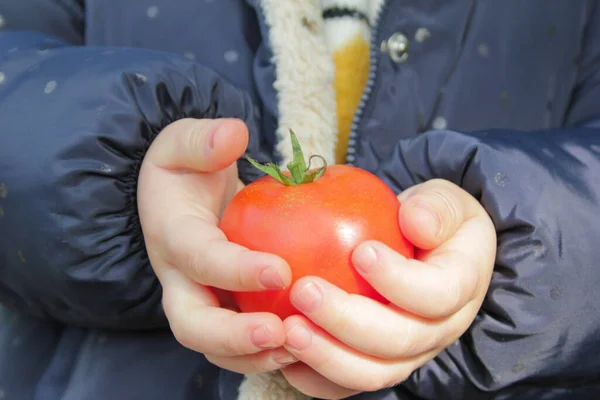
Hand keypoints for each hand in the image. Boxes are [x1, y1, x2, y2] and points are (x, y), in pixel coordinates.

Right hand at [137, 118, 296, 373]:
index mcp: (172, 237)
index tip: (280, 270)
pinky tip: (312, 343)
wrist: (177, 200)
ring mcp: (201, 300)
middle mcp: (180, 280)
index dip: (235, 269)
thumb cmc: (185, 171)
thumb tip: (234, 133)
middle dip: (234, 339)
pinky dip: (272, 352)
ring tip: (301, 350)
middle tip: (279, 335)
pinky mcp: (223, 310)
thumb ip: (203, 139)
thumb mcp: (183, 143)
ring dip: (256, 356)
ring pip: (217, 347)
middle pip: (194, 325)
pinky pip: (242, 344)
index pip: (199, 258)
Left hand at [280, 179, 496, 398]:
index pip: (437, 295)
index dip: (399, 280)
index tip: (360, 253)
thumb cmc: (431, 222)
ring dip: (327, 355)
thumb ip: (437, 207)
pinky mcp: (379, 364)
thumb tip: (415, 222)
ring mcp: (409, 354)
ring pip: (373, 373)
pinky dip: (315, 377)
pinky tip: (284, 354)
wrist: (428, 253)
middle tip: (304, 291)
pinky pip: (347, 385)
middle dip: (347, 321)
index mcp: (461, 287)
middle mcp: (439, 330)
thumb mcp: (445, 200)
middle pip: (399, 342)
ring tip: (288, 329)